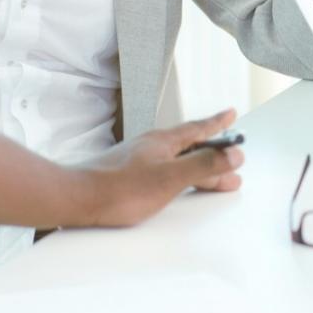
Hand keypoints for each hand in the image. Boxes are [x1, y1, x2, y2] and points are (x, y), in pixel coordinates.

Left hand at [79, 109, 244, 226]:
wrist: (78, 199)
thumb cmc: (120, 189)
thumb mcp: (171, 178)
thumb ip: (204, 165)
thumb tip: (233, 154)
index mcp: (164, 141)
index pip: (198, 128)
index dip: (217, 123)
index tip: (231, 114)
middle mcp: (152, 145)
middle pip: (191, 146)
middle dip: (213, 154)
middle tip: (232, 160)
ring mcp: (139, 159)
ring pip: (177, 159)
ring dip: (198, 167)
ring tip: (213, 178)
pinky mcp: (129, 174)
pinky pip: (164, 168)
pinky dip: (180, 174)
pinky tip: (177, 182)